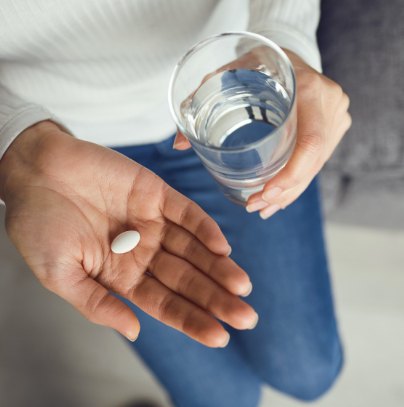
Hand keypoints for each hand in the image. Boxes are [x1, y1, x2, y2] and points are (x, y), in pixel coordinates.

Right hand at [0, 121, 256, 346]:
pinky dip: (204, 228)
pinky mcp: (156, 193)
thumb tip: (133, 331)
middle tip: (246, 317)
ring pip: (193, 249)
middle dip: (215, 298)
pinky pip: (186, 212)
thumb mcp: (60, 275)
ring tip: (242, 286)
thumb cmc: (39, 224)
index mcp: (121, 274)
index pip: (164, 304)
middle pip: (187, 279)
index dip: (191, 320)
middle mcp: (143, 251)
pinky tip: (222, 247)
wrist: (35, 172)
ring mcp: (152, 222)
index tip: (220, 336)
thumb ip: (96, 304)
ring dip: (218, 267)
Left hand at [173, 49, 350, 218]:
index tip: (264, 195)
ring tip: (263, 208)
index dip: (291, 176)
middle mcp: (328, 103)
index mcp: (307, 88)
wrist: (286, 52)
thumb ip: (199, 102)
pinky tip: (279, 197)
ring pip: (316, 166)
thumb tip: (178, 145)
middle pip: (313, 162)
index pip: (310, 142)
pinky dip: (297, 180)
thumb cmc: (253, 63)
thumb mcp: (225, 75)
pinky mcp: (335, 126)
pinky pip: (319, 160)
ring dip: (290, 192)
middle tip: (255, 207)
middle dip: (284, 191)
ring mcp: (336, 116)